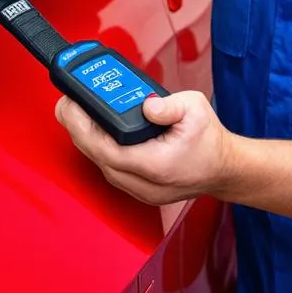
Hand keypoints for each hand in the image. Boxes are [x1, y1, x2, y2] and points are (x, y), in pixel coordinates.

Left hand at [55, 91, 234, 205]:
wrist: (225, 169)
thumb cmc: (211, 141)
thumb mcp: (195, 109)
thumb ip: (169, 105)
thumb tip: (146, 105)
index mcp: (156, 165)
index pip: (106, 149)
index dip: (82, 127)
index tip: (71, 105)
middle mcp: (144, 183)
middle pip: (96, 156)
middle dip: (76, 128)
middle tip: (66, 103)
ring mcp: (140, 189)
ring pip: (100, 164)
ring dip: (84, 138)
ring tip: (74, 113)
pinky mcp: (138, 187)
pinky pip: (109, 167)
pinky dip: (96, 147)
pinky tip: (90, 130)